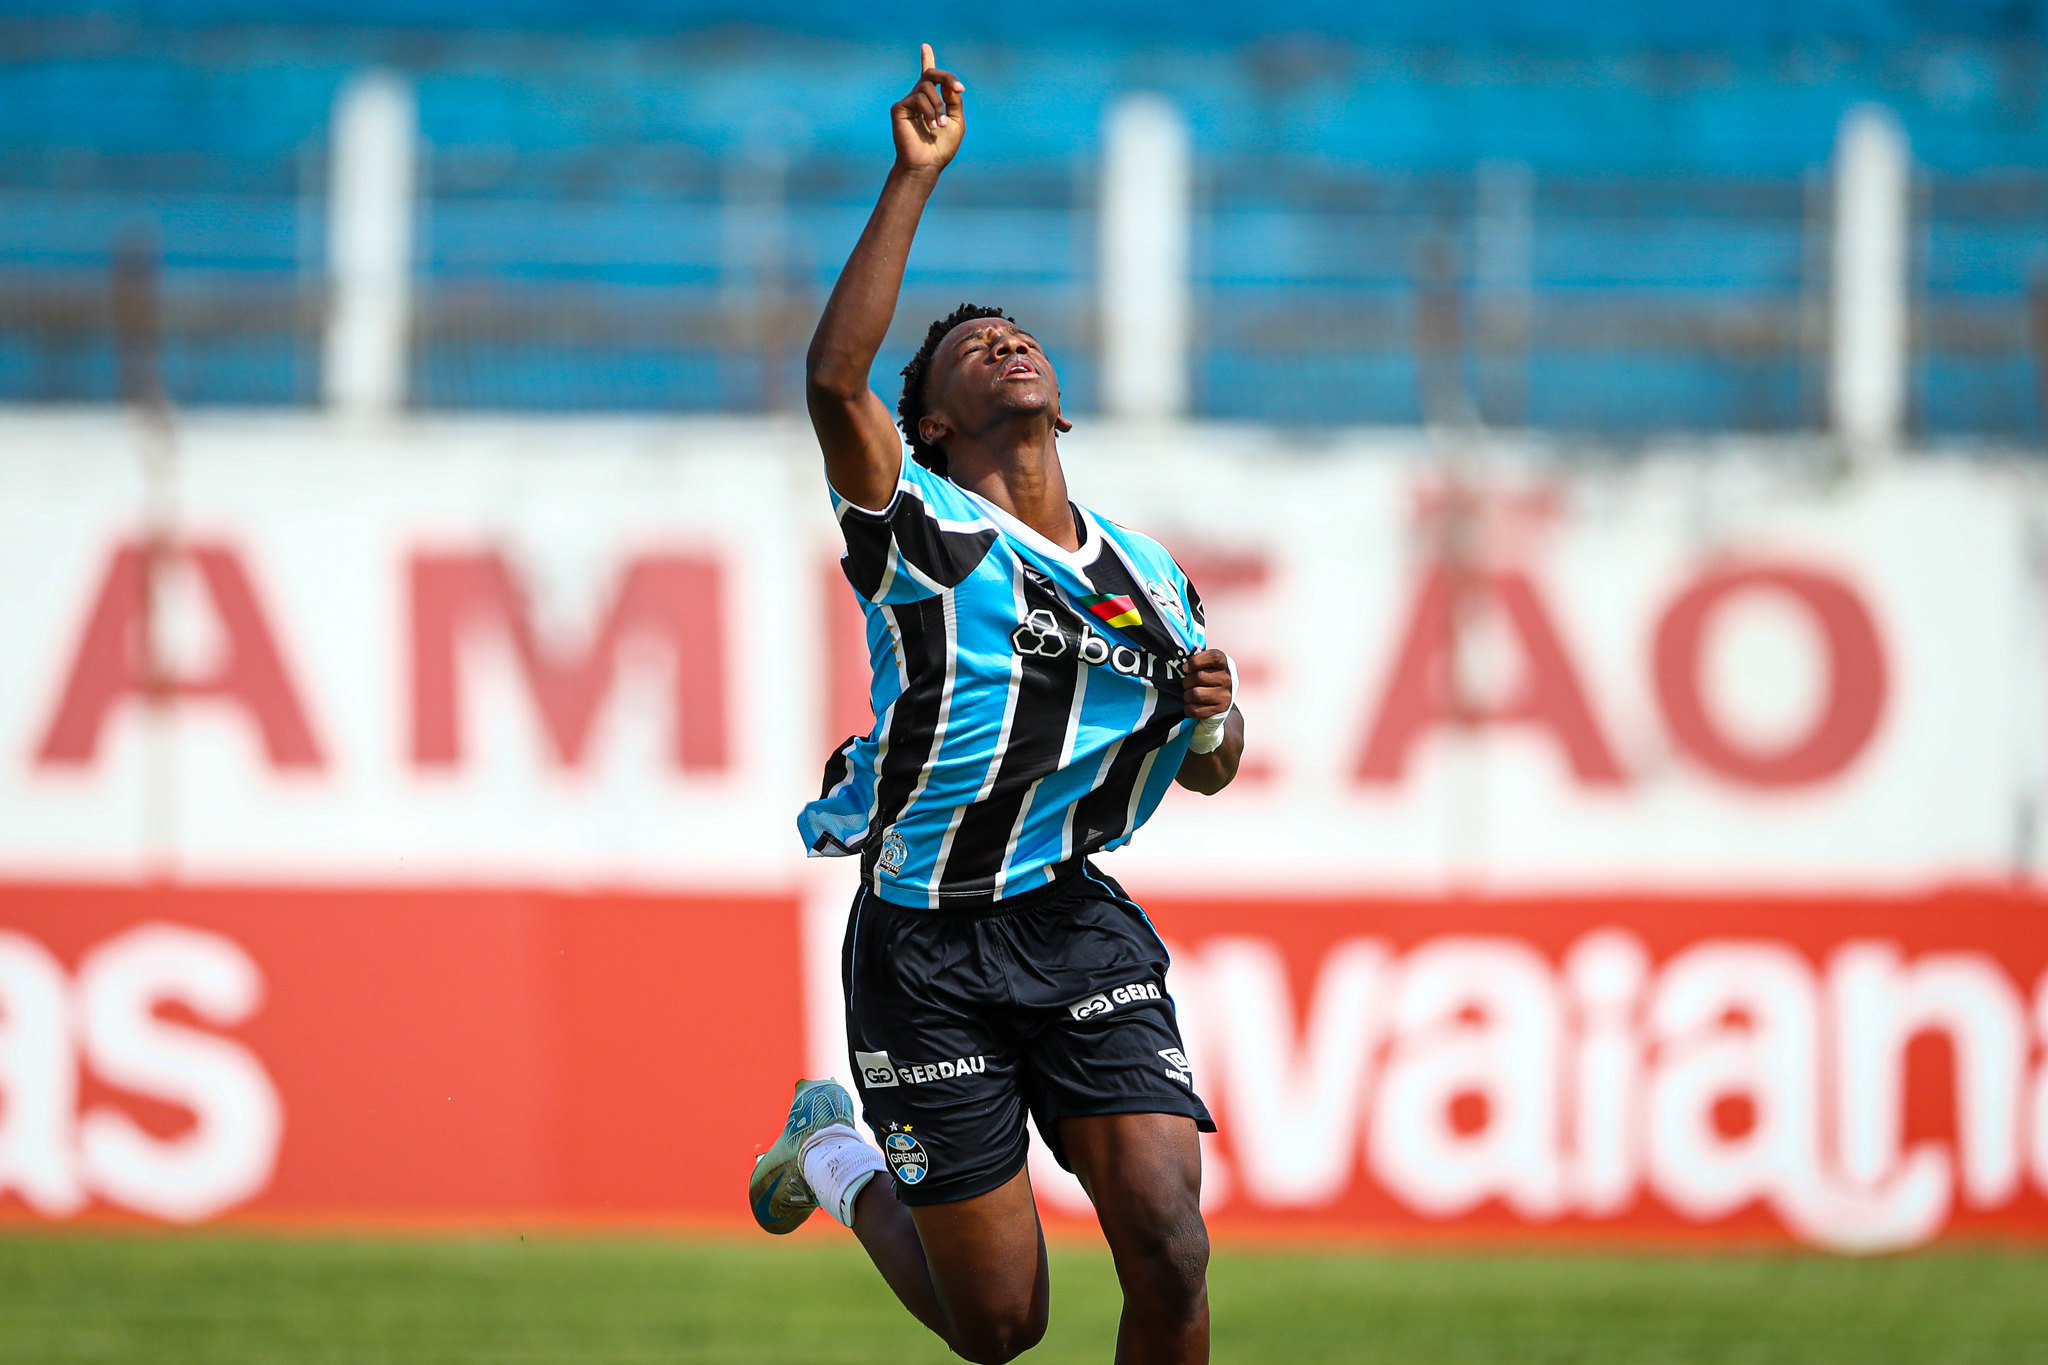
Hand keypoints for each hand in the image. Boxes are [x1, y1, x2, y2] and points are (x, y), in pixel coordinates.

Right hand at [891, 43, 964, 174]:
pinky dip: (929, 111)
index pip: (928, 76)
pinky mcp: (899, 108)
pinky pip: (918, 98)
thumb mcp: (956, 121)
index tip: (925, 46)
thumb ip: (954, 101)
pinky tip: (931, 125)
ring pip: (926, 88)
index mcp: (932, 100)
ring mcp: (908, 102)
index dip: (926, 59)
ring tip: (940, 125)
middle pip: (930, 74)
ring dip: (939, 106)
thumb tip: (948, 84)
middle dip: (947, 77)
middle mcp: (918, 97)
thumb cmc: (942, 146)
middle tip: (959, 90)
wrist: (927, 164)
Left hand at [1183, 648, 1233, 719]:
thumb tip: (1182, 653)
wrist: (1223, 699)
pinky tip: (1192, 705)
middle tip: (1187, 684)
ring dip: (1187, 695)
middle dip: (1186, 681)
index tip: (1185, 668)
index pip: (1213, 657)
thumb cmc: (1209, 676)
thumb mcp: (1208, 664)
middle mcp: (1227, 679)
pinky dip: (1188, 708)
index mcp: (1224, 663)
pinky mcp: (1220, 710)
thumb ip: (1198, 658)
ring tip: (1189, 694)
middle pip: (1199, 677)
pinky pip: (1195, 710)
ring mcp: (1225, 695)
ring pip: (1195, 694)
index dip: (1195, 661)